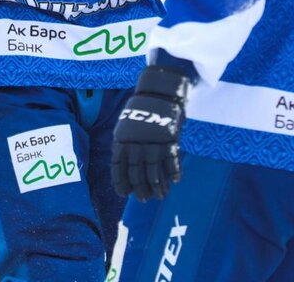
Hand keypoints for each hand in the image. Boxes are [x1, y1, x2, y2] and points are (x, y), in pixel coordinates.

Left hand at [112, 65, 189, 200]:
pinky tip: (175, 181)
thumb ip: (125, 146)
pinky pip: (171, 161)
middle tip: (144, 199)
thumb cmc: (142, 113)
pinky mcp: (169, 139)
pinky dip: (173, 173)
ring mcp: (152, 141)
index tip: (125, 194)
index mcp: (122, 140)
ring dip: (157, 186)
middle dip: (140, 189)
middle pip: (136, 173)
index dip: (121, 183)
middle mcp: (135, 143)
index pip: (118, 167)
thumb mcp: (126, 126)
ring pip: (153, 171)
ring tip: (160, 196)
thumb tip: (126, 171)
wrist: (158, 93)